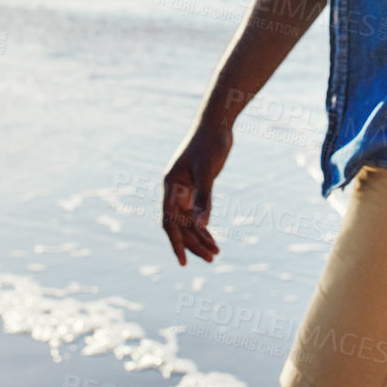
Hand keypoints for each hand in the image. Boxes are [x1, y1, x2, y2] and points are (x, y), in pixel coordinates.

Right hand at [161, 124, 231, 265]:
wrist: (216, 124)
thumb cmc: (210, 144)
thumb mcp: (208, 172)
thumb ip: (204, 199)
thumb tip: (201, 226)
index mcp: (171, 186)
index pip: (169, 222)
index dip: (175, 243)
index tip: (183, 262)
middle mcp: (174, 190)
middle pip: (180, 225)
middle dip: (193, 243)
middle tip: (211, 259)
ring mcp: (184, 190)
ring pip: (188, 221)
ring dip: (200, 237)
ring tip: (216, 254)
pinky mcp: (195, 187)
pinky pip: (196, 213)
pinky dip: (204, 225)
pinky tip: (213, 238)